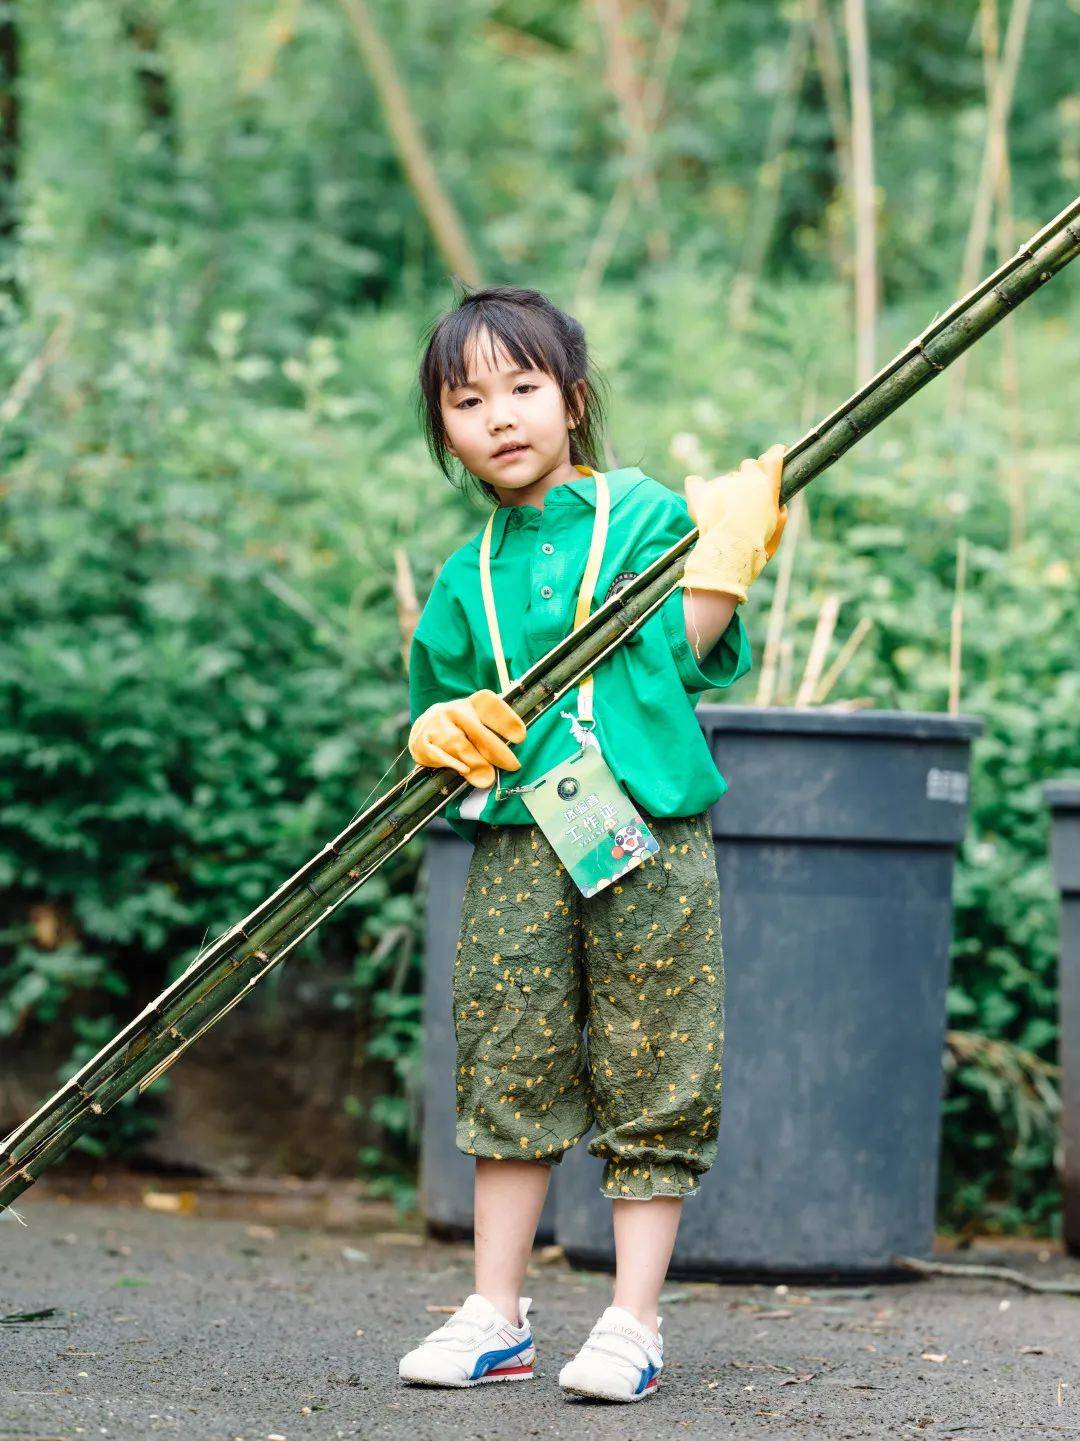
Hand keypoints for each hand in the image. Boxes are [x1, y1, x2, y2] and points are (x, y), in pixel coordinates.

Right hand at [408, 688, 526, 788]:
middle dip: (497, 751)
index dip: (506, 721)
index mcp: (473, 704)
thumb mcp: (478, 726)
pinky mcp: (420, 741)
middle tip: (513, 766)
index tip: (521, 737)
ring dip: (476, 762)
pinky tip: (464, 770)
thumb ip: (491, 744)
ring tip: (488, 778)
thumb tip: (493, 774)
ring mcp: (435, 724)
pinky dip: (452, 764)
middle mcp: (453, 710)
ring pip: (460, 746)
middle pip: (478, 732)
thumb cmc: (461, 729)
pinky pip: (439, 755)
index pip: (491, 707)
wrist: (424, 726)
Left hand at [680, 443, 787, 603]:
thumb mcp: (776, 532)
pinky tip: (701, 500)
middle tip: (744, 501)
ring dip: (725, 491)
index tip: (773, 456)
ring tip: (723, 516)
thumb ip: (780, 514)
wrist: (727, 555)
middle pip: (747, 466)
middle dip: (747, 479)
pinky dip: (698, 490)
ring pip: (724, 480)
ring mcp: (721, 483)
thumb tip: (778, 505)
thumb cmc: (755, 548)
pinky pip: (695, 482)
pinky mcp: (701, 492)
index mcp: (767, 486)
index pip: (772, 457)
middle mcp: (745, 478)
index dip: (773, 456)